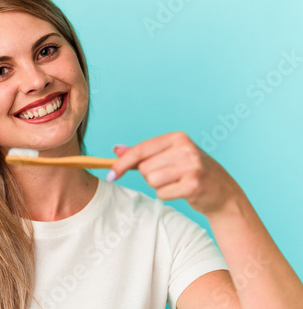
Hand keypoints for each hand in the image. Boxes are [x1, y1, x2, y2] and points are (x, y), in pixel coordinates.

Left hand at [107, 131, 245, 215]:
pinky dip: (167, 195)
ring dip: (159, 186)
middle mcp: (185, 148)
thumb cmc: (191, 172)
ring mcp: (191, 166)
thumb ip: (142, 153)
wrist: (223, 193)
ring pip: (151, 181)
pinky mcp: (193, 184)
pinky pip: (162, 193)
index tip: (110, 175)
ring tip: (176, 183)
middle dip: (151, 176)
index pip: (140, 149)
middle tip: (170, 176)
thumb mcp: (169, 156)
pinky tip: (182, 191)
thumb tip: (116, 149)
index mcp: (177, 138)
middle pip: (144, 168)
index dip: (122, 163)